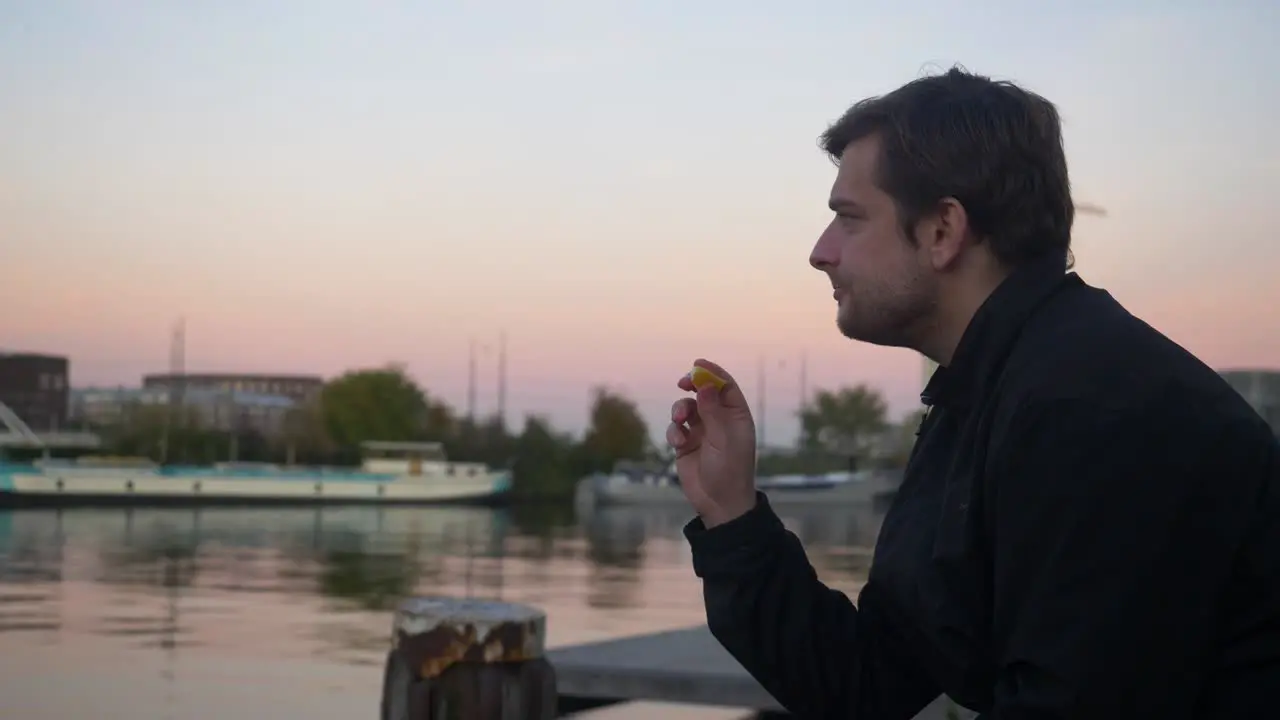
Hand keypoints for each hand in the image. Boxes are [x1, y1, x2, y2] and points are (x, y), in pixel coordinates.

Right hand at [666, 358, 757, 526]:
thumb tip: (706, 385)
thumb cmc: (729, 470)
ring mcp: (702, 432)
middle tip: (682, 383)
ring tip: (679, 420)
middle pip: (703, 393)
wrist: (719, 503)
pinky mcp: (686, 445)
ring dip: (680, 410)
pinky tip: (678, 443)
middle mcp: (719, 421)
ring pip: (686, 409)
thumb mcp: (723, 439)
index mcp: (736, 416)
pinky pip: (676, 429)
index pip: (725, 386)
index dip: (712, 373)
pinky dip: (674, 431)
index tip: (697, 364)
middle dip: (691, 387)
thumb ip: (713, 411)